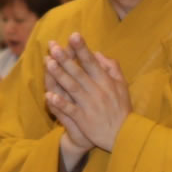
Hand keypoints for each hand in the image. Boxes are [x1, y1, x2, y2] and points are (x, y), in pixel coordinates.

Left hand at [41, 34, 129, 159]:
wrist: (124, 135)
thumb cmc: (121, 108)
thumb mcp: (122, 85)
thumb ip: (112, 68)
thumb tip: (98, 53)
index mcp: (106, 82)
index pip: (92, 62)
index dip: (82, 49)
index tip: (73, 35)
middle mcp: (97, 91)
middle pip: (78, 72)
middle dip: (65, 59)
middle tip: (52, 46)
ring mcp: (90, 106)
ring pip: (72, 88)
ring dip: (59, 75)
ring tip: (48, 63)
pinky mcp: (84, 120)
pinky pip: (70, 110)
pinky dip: (60, 103)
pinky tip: (48, 96)